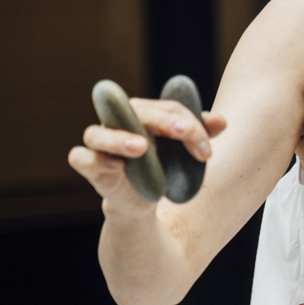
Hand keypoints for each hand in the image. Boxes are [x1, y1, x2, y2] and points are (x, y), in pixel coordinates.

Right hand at [68, 98, 225, 218]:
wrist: (148, 195)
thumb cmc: (165, 163)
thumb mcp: (186, 149)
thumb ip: (202, 133)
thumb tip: (222, 121)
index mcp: (144, 112)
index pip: (167, 108)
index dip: (189, 123)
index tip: (207, 149)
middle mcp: (118, 122)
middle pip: (136, 112)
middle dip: (164, 121)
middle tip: (185, 132)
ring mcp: (100, 144)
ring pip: (98, 134)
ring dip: (119, 139)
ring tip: (142, 147)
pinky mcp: (90, 166)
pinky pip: (81, 158)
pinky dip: (94, 159)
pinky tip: (115, 165)